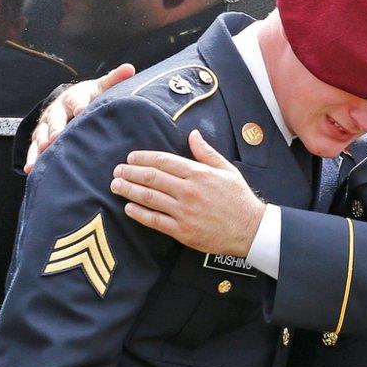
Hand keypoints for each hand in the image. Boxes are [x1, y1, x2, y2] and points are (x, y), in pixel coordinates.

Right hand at [23, 63, 134, 172]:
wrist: (67, 102)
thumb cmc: (88, 97)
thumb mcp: (100, 87)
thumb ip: (114, 79)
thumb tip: (130, 69)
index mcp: (73, 97)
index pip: (75, 99)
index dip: (78, 104)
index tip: (81, 110)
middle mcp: (57, 110)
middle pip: (56, 118)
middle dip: (56, 127)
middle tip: (58, 136)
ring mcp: (47, 125)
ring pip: (42, 133)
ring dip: (42, 143)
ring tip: (44, 151)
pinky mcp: (40, 138)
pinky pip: (34, 148)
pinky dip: (33, 158)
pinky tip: (32, 169)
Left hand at [110, 130, 265, 256]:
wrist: (250, 229)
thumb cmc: (238, 198)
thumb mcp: (226, 170)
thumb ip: (206, 152)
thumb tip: (192, 134)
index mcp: (198, 174)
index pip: (164, 161)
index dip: (144, 158)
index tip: (131, 157)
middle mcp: (189, 191)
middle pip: (152, 178)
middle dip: (131, 173)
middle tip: (117, 170)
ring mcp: (184, 212)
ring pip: (150, 198)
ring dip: (130, 190)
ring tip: (116, 186)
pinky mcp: (183, 231)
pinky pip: (155, 221)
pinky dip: (140, 213)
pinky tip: (129, 207)